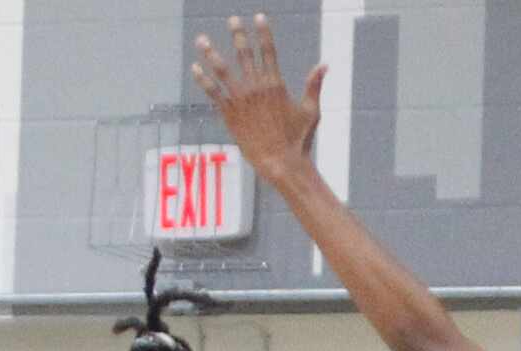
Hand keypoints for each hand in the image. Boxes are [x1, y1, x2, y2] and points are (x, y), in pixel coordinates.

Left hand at [193, 14, 325, 183]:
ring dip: (211, 53)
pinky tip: (195, 68)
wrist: (282, 164)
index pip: (268, 50)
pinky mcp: (230, 114)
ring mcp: (241, 100)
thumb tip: (325, 65)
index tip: (258, 16)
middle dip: (237, 34)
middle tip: (232, 20)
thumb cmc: (299, 141)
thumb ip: (314, 85)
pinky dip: (203, 80)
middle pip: (244, 53)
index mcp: (276, 84)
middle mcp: (256, 88)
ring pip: (223, 70)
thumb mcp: (311, 111)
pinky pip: (213, 92)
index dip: (263, 32)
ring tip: (201, 40)